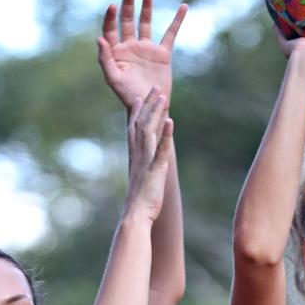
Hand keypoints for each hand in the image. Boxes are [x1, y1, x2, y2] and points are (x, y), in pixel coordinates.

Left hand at [98, 0, 187, 109]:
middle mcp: (130, 46)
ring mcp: (146, 48)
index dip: (111, 17)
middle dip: (128, 4)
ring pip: (145, 23)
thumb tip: (100, 39)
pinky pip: (170, 34)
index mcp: (116, 51)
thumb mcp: (114, 79)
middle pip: (127, 20)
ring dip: (146, 7)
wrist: (149, 107)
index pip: (111, 29)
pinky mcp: (162, 53)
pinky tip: (183, 7)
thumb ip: (105, 59)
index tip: (113, 5)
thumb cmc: (128, 96)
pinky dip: (177, 21)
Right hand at [123, 88, 173, 221]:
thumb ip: (144, 169)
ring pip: (149, 131)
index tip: (139, 98)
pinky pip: (161, 149)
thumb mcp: (141, 180)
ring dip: (156, 113)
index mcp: (135, 156)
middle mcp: (138, 155)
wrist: (135, 216)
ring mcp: (146, 161)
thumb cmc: (140, 202)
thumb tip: (147, 165)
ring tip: (162, 96)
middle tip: (154, 88)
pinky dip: (166, 135)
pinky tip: (171, 121)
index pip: (133, 129)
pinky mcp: (155, 170)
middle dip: (148, 105)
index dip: (136, 112)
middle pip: (141, 124)